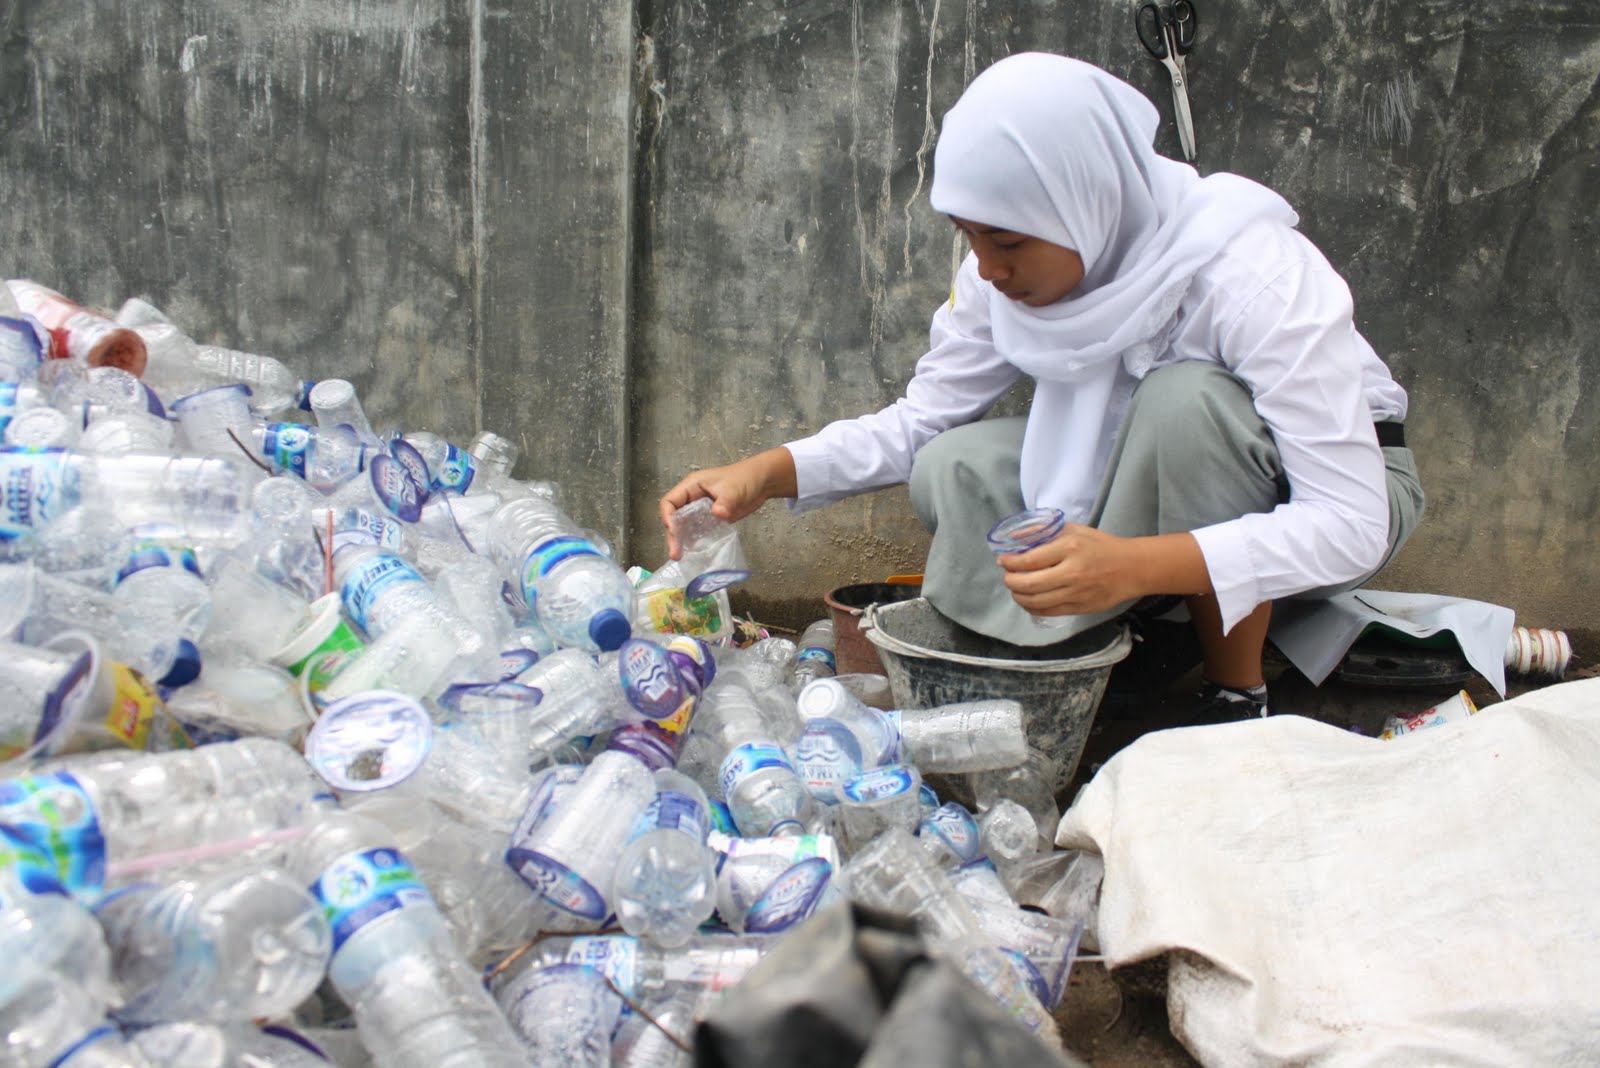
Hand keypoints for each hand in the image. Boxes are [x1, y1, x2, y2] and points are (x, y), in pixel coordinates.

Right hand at [658, 447, 797, 558]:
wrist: (762, 482)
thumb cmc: (745, 478)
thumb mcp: (733, 489)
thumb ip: (725, 502)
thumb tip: (717, 514)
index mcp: (692, 486)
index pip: (670, 501)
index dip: (668, 516)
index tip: (673, 530)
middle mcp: (692, 498)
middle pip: (674, 517)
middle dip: (673, 534)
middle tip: (675, 552)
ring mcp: (701, 510)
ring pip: (684, 526)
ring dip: (681, 540)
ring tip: (679, 556)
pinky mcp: (711, 519)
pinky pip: (698, 531)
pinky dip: (694, 541)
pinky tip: (694, 552)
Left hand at [996, 526, 1209, 615]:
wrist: (1132, 568)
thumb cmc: (1101, 546)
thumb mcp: (1075, 530)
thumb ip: (1046, 532)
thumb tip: (1016, 537)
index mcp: (1070, 548)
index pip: (1029, 560)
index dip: (1010, 563)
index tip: (1003, 561)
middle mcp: (1072, 572)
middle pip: (1028, 584)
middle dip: (1011, 581)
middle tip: (1008, 576)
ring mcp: (1076, 593)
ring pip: (1035, 601)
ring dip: (1018, 596)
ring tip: (1015, 589)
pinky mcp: (1080, 608)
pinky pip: (1048, 612)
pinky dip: (1032, 608)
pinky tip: (1028, 601)